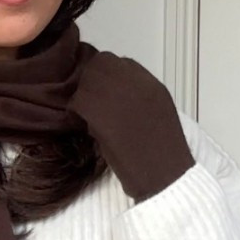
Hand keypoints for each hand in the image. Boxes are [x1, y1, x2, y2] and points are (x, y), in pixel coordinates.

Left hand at [73, 52, 193, 202]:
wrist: (164, 176)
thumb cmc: (161, 154)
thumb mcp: (157, 115)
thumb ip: (138, 98)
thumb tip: (112, 94)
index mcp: (152, 85)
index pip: (122, 63)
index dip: (109, 77)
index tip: (104, 94)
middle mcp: (138, 84)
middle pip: (102, 64)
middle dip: (92, 82)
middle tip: (90, 104)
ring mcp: (119, 96)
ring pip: (87, 81)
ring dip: (83, 97)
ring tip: (87, 116)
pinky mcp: (102, 113)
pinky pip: (78, 102)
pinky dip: (76, 112)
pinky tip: (83, 125)